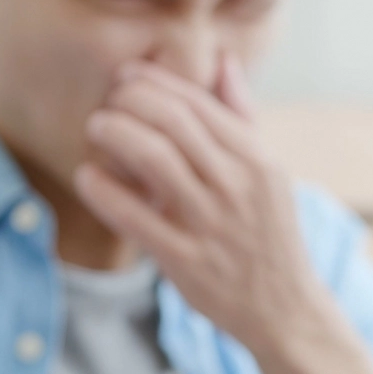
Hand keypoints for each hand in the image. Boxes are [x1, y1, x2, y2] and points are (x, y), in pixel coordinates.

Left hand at [73, 52, 331, 360]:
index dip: (156, 83)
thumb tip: (223, 64)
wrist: (285, 310)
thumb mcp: (269, 175)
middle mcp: (238, 186)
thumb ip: (243, 119)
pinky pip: (137, 218)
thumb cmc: (268, 237)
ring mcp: (212, 224)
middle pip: (175, 122)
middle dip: (132, 102)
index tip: (126, 76)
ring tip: (95, 128)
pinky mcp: (187, 261)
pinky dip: (106, 192)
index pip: (200, 104)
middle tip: (106, 103)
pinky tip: (87, 176)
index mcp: (257, 161)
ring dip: (116, 134)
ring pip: (156, 160)